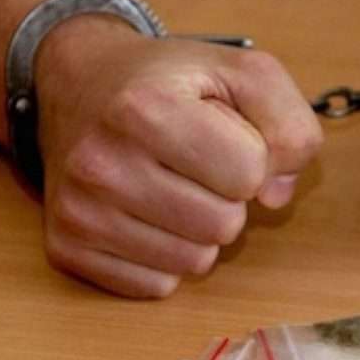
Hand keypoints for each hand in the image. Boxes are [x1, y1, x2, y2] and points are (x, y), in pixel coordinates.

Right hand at [35, 18, 321, 297]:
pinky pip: (157, 286)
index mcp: (146, 109)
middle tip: (196, 165)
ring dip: (199, 230)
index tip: (224, 136)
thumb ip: (290, 125)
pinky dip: (165, 256)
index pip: (250, 173)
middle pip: (225, 225)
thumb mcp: (243, 73)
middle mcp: (102, 164)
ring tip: (172, 186)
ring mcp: (80, 212)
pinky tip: (147, 214)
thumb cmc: (167, 82)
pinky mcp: (69, 249)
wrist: (77, 84)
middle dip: (227, 197)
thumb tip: (276, 196)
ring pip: (195, 262)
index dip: (252, 157)